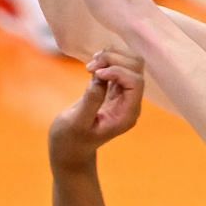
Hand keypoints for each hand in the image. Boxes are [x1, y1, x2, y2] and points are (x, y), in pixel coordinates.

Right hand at [50, 49, 144, 166]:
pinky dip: (106, 60)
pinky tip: (91, 67)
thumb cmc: (71, 140)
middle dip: (114, 60)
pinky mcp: (113, 90)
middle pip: (136, 68)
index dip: (118, 71)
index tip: (95, 74)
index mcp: (127, 114)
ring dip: (111, 57)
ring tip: (90, 65)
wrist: (70, 149)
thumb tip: (100, 79)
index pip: (135, 82)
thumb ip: (90, 102)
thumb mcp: (76, 123)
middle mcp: (130, 103)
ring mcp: (123, 96)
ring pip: (129, 63)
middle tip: (90, 67)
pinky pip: (118, 66)